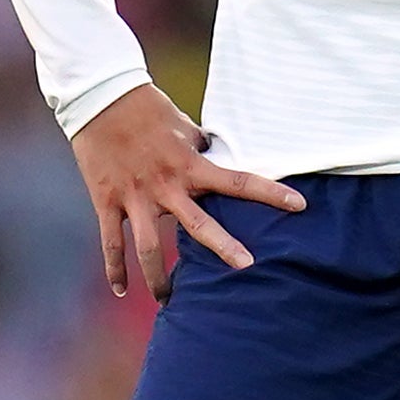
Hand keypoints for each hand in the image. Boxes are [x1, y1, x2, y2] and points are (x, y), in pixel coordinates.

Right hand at [70, 83, 302, 296]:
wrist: (100, 99)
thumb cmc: (146, 108)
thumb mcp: (183, 125)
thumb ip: (201, 149)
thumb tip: (218, 156)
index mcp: (189, 165)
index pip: (237, 181)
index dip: (270, 194)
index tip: (299, 206)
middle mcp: (165, 186)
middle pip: (198, 225)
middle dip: (224, 247)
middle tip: (247, 268)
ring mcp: (134, 197)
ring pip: (149, 247)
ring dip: (158, 278)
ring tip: (168, 300)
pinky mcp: (107, 201)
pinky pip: (111, 242)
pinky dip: (115, 268)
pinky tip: (120, 289)